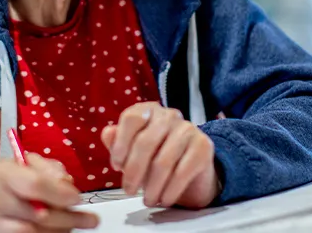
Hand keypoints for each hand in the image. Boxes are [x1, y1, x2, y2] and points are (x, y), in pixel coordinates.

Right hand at [0, 154, 98, 232]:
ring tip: (73, 226)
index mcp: (1, 174)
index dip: (60, 193)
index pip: (34, 184)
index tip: (77, 197)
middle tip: (88, 219)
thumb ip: (44, 167)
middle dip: (68, 218)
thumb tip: (67, 181)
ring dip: (58, 231)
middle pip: (38, 215)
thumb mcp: (14, 163)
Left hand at [100, 102, 218, 208]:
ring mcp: (188, 129)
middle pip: (146, 141)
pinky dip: (170, 190)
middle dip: (133, 171)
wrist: (190, 174)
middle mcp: (169, 115)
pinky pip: (182, 172)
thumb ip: (117, 143)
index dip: (120, 144)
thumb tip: (107, 134)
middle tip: (128, 190)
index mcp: (149, 110)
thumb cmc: (155, 159)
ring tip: (147, 200)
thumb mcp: (131, 152)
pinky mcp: (203, 146)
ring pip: (163, 161)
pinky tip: (164, 199)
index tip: (116, 166)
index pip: (132, 118)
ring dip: (152, 186)